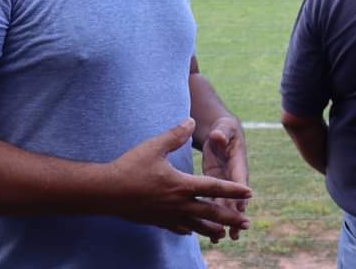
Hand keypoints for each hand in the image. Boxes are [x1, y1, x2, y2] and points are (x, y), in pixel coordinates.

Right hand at [106, 119, 250, 241]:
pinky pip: (177, 228)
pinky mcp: (156, 221)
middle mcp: (177, 204)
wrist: (106, 192)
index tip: (249, 193)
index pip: (213, 187)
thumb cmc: (130, 167)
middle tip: (246, 224)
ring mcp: (167, 215)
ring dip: (212, 229)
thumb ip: (175, 134)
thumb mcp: (154, 146)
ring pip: (195, 225)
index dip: (233, 190)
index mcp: (181, 185)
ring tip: (225, 234)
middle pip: (210, 212)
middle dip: (229, 218)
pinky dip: (188, 229)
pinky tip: (191, 231)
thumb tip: (191, 121)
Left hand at [201, 116, 248, 240]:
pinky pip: (214, 203)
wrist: (220, 132)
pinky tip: (209, 232)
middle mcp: (233, 176)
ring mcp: (224, 182)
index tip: (241, 208)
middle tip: (235, 232)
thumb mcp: (224, 127)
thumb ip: (222, 132)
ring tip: (222, 238)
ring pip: (225, 204)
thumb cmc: (223, 128)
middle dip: (234, 216)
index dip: (240, 194)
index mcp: (237, 162)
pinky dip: (212, 217)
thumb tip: (217, 136)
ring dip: (224, 221)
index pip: (239, 179)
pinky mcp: (213, 186)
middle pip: (235, 198)